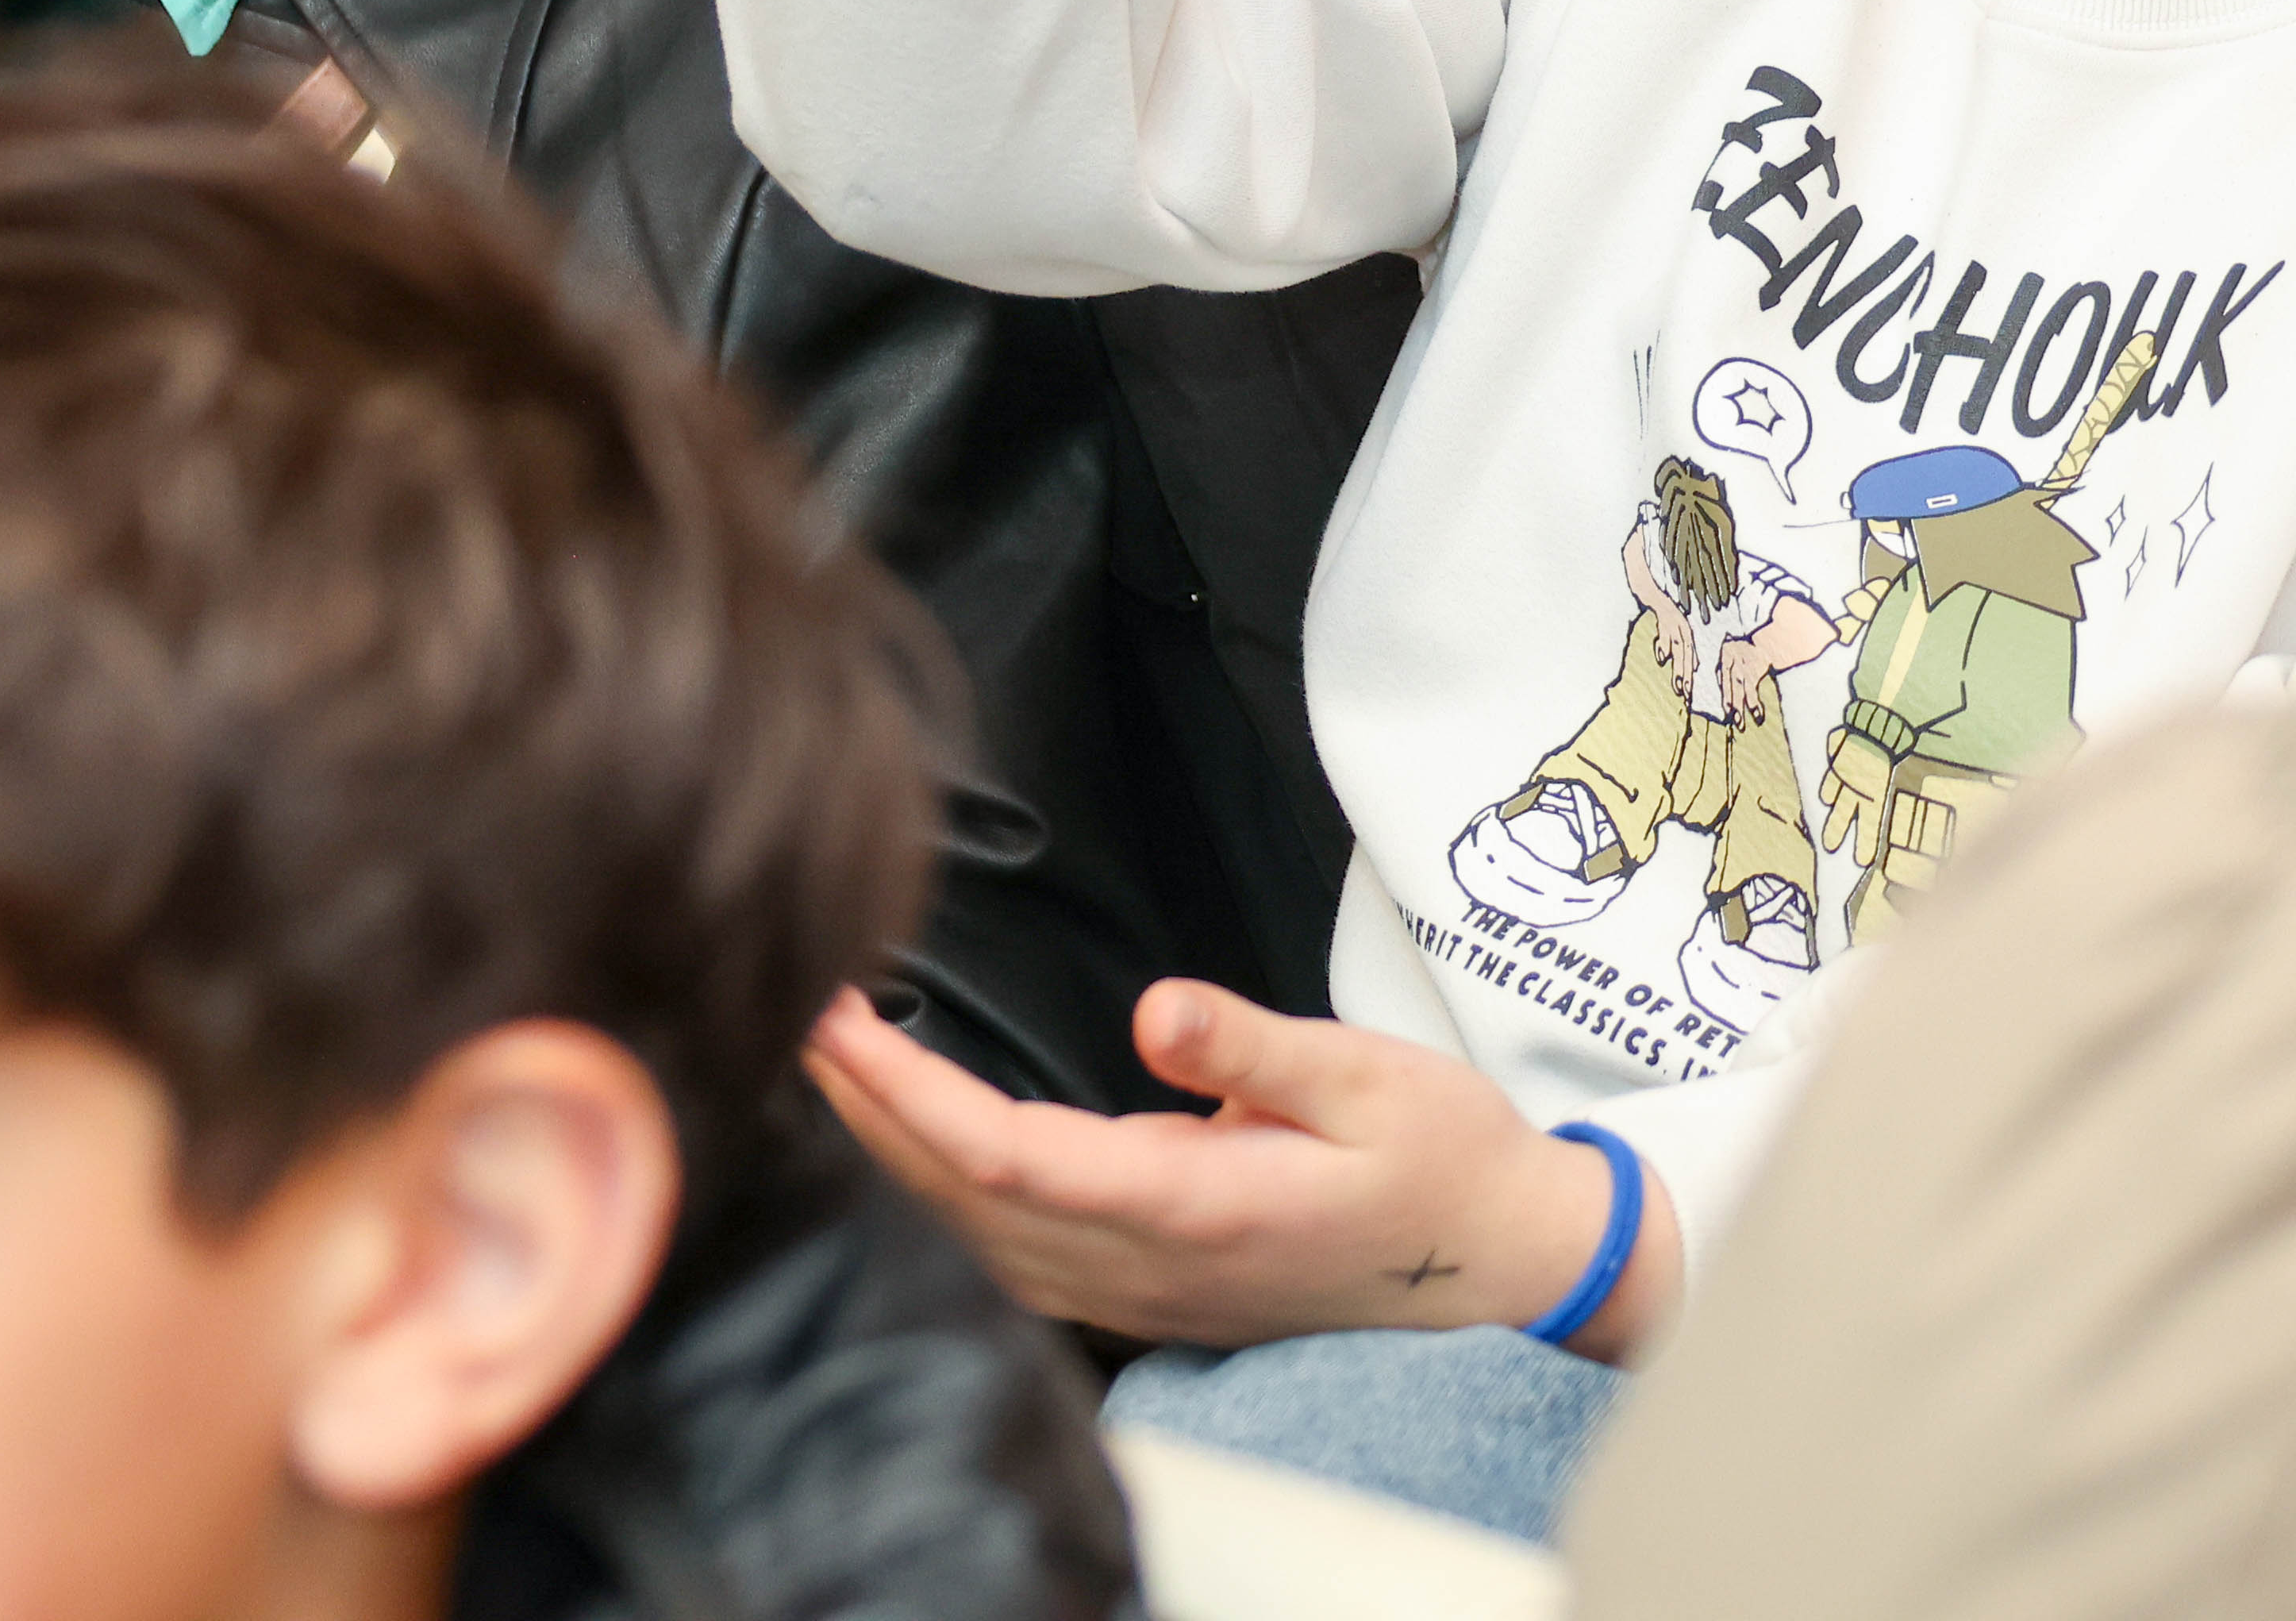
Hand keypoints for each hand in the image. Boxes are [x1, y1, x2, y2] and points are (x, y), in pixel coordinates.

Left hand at [804, 982, 1683, 1361]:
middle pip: (959, 1202)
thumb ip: (1253, 1044)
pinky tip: (905, 1137)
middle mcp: (1148, 1265)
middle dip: (864, 1111)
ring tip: (828, 1058)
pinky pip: (1007, 1248)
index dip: (906, 1098)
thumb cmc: (1441, 1161)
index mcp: (1197, 1209)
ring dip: (888, 1150)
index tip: (839, 1020)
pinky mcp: (1144, 1284)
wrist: (1500, 1265)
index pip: (1005, 1160)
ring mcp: (1141, 1289)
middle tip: (796, 1009)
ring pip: (972, 1235)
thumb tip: (1153, 1008)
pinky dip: (937, 1189)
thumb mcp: (1372, 1078)